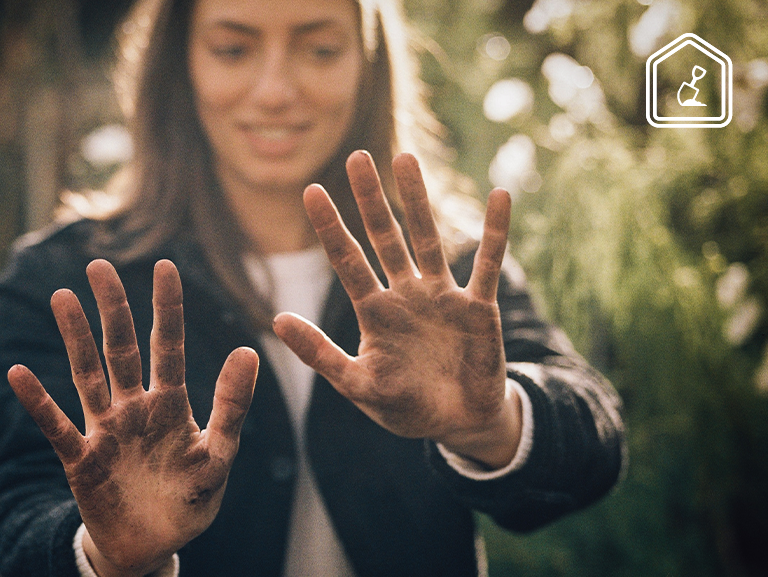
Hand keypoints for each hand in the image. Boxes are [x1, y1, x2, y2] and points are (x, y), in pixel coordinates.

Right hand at [7, 259, 258, 576]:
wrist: (153, 546)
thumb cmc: (190, 501)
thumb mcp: (218, 456)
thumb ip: (231, 407)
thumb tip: (247, 351)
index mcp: (170, 404)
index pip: (167, 346)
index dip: (166, 308)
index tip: (165, 266)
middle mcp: (134, 408)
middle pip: (120, 349)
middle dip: (112, 308)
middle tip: (99, 265)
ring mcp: (105, 430)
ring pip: (86, 374)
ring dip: (74, 338)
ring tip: (62, 297)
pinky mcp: (80, 459)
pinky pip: (57, 425)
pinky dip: (38, 402)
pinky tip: (19, 374)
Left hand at [273, 151, 520, 468]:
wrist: (458, 425)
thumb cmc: (405, 406)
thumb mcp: (357, 384)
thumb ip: (319, 354)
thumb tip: (275, 320)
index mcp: (374, 311)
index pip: (347, 260)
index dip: (331, 227)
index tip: (311, 190)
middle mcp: (405, 294)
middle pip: (384, 237)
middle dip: (370, 199)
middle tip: (356, 157)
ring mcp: (442, 295)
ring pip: (427, 238)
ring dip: (417, 199)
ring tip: (405, 158)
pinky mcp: (479, 306)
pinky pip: (488, 263)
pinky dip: (494, 231)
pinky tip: (499, 195)